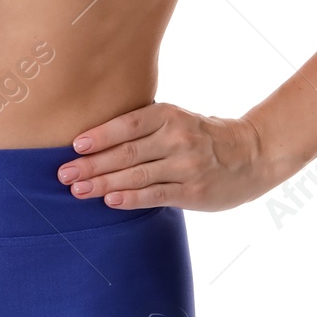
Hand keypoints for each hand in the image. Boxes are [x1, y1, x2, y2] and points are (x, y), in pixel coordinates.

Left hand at [56, 101, 269, 211]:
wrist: (253, 153)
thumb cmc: (205, 134)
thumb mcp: (179, 118)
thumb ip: (147, 125)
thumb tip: (99, 137)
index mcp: (169, 115)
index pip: (126, 125)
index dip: (99, 136)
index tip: (74, 146)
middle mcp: (176, 138)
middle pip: (125, 152)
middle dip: (91, 164)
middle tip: (63, 173)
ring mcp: (185, 166)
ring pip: (136, 176)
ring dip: (103, 184)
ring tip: (78, 190)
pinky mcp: (193, 191)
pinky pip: (155, 195)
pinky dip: (130, 199)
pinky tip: (110, 201)